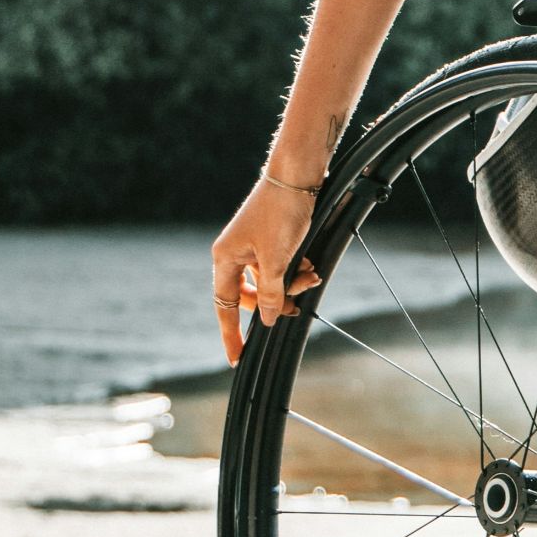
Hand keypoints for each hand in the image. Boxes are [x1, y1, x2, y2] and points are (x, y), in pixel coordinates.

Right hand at [210, 179, 323, 365]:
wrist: (297, 178)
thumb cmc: (281, 214)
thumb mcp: (277, 260)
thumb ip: (271, 294)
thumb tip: (268, 320)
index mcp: (225, 259)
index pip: (224, 306)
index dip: (231, 333)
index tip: (236, 358)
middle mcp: (234, 254)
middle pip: (251, 296)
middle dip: (277, 302)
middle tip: (297, 307)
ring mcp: (251, 247)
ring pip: (271, 282)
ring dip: (292, 284)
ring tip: (312, 274)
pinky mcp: (269, 241)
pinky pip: (280, 267)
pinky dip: (296, 270)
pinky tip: (310, 264)